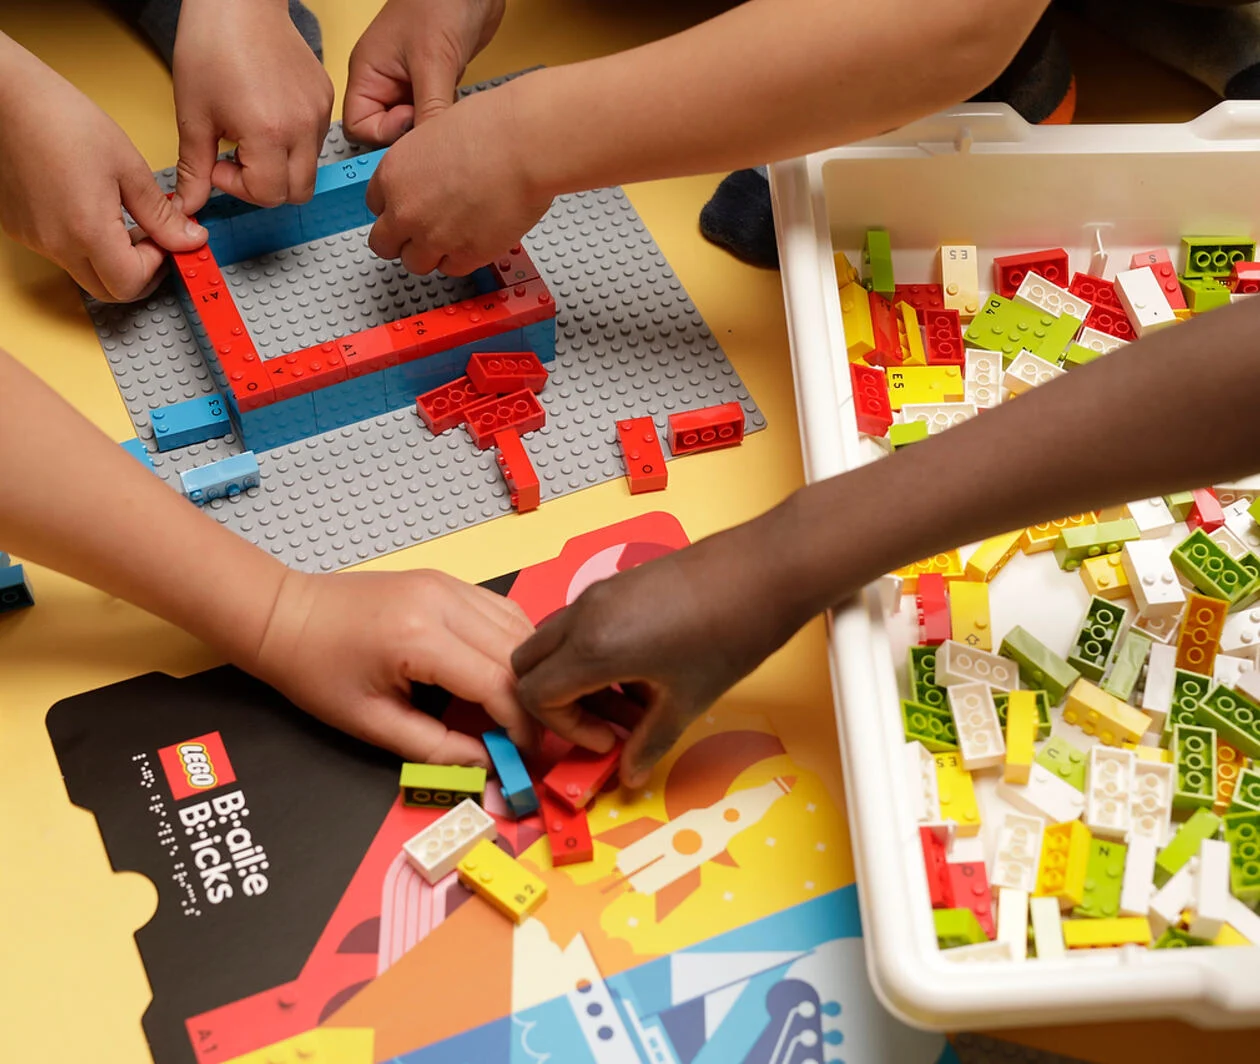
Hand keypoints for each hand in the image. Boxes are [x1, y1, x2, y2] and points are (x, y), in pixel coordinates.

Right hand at [0, 45, 206, 300]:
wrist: (6, 95)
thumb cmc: (61, 119)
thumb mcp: (128, 166)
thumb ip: (161, 214)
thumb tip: (189, 239)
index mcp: (87, 230)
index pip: (131, 284)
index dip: (157, 268)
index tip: (167, 242)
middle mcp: (55, 243)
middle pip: (108, 289)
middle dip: (138, 272)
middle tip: (154, 240)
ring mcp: (34, 238)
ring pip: (85, 272)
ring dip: (112, 259)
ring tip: (123, 217)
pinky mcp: (20, 227)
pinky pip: (61, 252)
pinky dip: (85, 244)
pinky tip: (92, 209)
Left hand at [172, 0, 333, 212]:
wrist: (239, 0)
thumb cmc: (213, 45)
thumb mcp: (193, 114)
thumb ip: (194, 168)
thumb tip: (188, 205)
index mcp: (269, 133)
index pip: (268, 195)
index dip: (239, 188)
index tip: (218, 165)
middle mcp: (303, 128)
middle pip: (297, 193)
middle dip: (265, 187)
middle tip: (237, 160)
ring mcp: (319, 114)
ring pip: (308, 169)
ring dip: (279, 164)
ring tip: (250, 134)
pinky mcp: (326, 100)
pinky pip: (315, 140)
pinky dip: (292, 141)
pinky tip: (267, 116)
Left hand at [254, 568, 535, 765]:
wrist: (284, 615)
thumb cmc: (316, 672)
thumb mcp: (371, 723)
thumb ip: (436, 748)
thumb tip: (489, 766)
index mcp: (420, 638)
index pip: (498, 683)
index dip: (521, 724)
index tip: (525, 756)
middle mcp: (444, 601)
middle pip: (517, 653)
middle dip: (531, 700)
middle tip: (528, 737)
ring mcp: (449, 584)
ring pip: (518, 626)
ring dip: (526, 670)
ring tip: (518, 708)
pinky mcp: (448, 581)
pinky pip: (500, 610)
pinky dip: (512, 645)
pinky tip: (504, 673)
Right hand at [344, 0, 504, 144]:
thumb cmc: (440, 2)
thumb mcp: (433, 62)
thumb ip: (429, 110)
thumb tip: (426, 152)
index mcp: (369, 74)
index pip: (360, 127)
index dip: (385, 135)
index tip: (413, 122)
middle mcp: (386, 83)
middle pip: (387, 133)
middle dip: (410, 136)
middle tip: (435, 125)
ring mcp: (410, 85)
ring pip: (414, 128)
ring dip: (432, 129)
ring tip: (449, 114)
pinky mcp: (434, 86)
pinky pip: (434, 118)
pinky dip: (445, 121)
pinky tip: (458, 112)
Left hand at [365, 82, 551, 275]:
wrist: (523, 147)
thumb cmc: (491, 128)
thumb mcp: (436, 133)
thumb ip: (423, 165)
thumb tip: (430, 179)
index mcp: (394, 174)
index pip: (376, 206)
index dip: (394, 208)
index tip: (409, 208)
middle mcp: (406, 211)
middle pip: (384, 244)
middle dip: (402, 240)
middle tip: (423, 234)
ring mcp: (434, 238)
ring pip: (416, 264)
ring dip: (431, 254)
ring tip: (454, 237)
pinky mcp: (465, 256)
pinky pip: (453, 269)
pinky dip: (462, 259)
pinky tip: (475, 240)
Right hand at [512, 509, 809, 786]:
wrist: (767, 570)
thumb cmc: (731, 633)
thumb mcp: (688, 700)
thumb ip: (649, 742)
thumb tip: (629, 773)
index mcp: (593, 647)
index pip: (535, 694)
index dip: (564, 728)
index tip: (607, 741)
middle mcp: (585, 614)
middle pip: (530, 663)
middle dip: (556, 702)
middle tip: (603, 724)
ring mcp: (600, 593)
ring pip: (556, 641)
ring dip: (578, 677)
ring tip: (633, 701)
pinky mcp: (619, 582)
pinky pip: (583, 622)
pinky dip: (594, 652)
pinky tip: (646, 668)